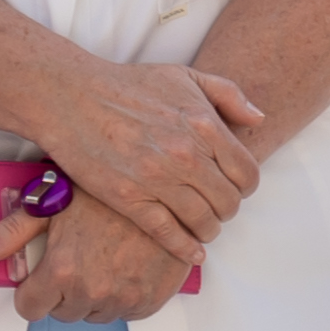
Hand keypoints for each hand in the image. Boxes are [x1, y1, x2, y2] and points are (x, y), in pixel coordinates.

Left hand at [9, 195, 197, 320]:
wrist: (166, 190)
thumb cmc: (109, 192)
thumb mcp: (55, 203)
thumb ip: (15, 231)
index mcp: (63, 270)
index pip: (30, 308)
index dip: (32, 293)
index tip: (39, 282)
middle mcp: (93, 291)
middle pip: (64, 313)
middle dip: (65, 293)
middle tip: (78, 263)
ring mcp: (125, 298)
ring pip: (97, 315)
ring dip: (96, 297)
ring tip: (104, 264)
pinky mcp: (152, 299)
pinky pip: (128, 314)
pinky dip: (126, 298)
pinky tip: (127, 270)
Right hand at [37, 57, 270, 256]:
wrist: (70, 97)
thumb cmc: (128, 85)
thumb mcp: (185, 76)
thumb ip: (228, 95)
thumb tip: (259, 119)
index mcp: (204, 126)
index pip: (248, 174)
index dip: (246, 187)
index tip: (235, 189)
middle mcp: (186, 156)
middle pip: (229, 202)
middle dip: (227, 209)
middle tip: (218, 210)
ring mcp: (157, 179)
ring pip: (203, 221)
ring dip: (209, 230)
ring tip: (204, 229)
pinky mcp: (128, 199)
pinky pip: (168, 233)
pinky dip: (185, 249)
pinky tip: (192, 254)